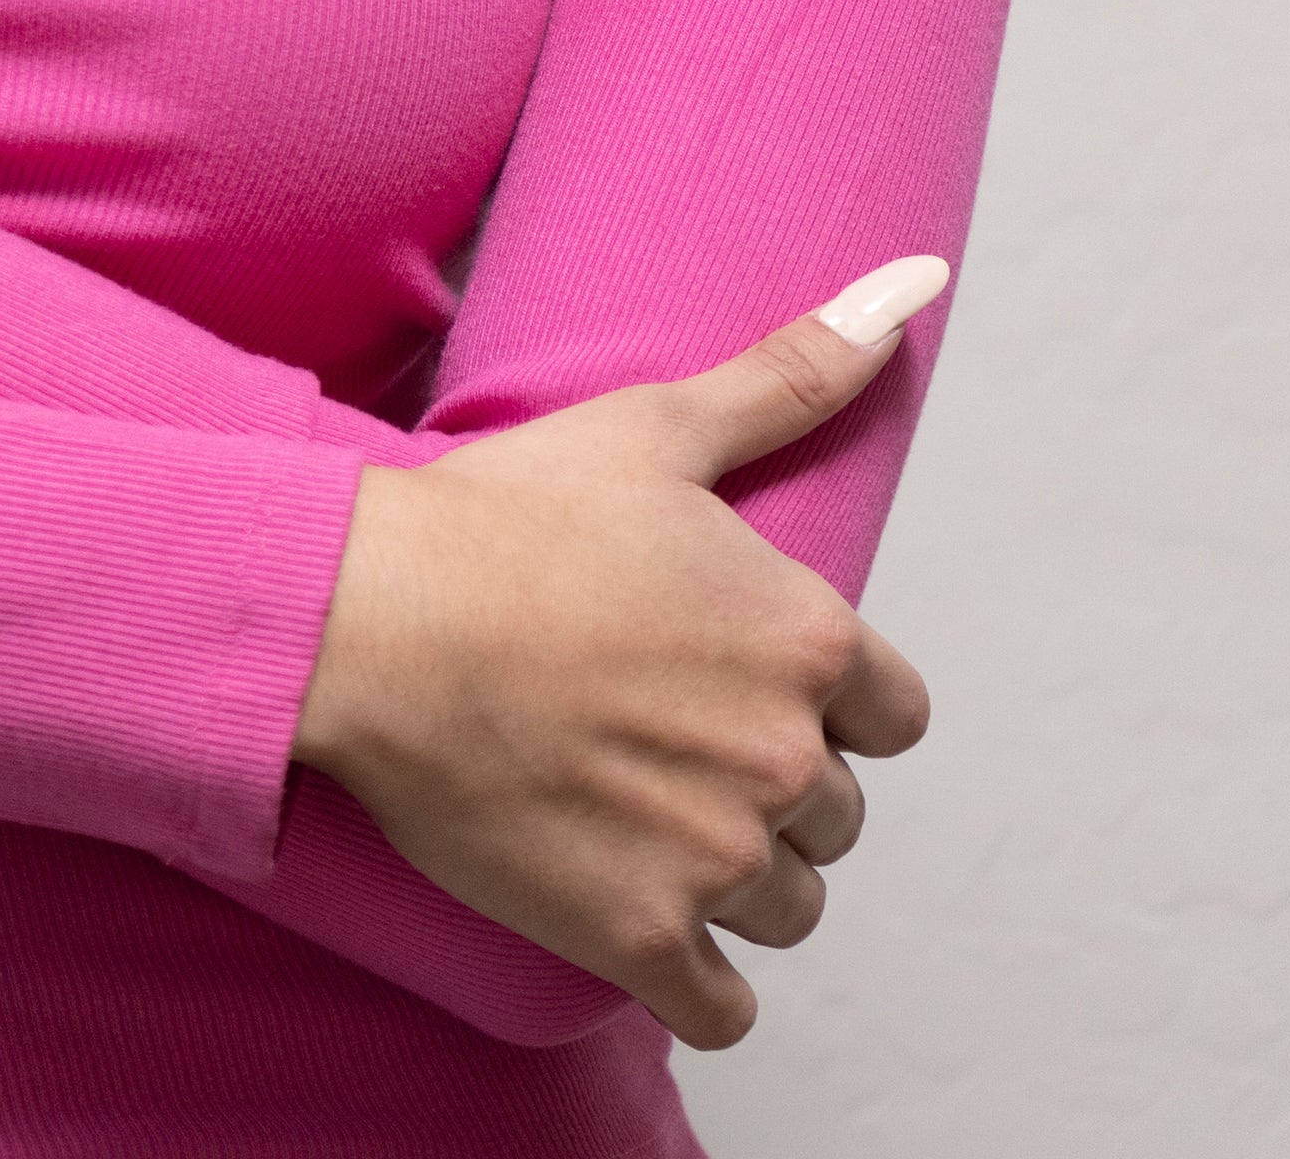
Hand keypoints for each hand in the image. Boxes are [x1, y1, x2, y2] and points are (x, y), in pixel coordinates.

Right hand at [290, 268, 944, 1048]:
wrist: (372, 620)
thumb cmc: (506, 516)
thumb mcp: (659, 426)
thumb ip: (799, 370)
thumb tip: (917, 284)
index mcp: (806, 641)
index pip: (892, 716)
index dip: (818, 696)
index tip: (734, 676)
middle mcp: (785, 758)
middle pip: (835, 814)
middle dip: (767, 783)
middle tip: (663, 736)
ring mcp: (718, 857)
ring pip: (787, 905)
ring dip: (732, 875)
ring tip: (639, 813)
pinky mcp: (643, 937)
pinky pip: (725, 1006)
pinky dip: (695, 978)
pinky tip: (634, 912)